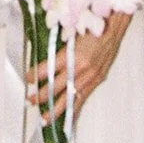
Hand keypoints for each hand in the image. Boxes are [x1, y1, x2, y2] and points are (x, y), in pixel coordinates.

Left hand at [27, 11, 130, 125]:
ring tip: (45, 119)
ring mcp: (91, 76)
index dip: (37, 75)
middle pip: (57, 86)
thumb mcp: (71, 33)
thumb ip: (60, 48)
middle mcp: (81, 68)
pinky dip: (75, 108)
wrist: (114, 24)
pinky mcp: (98, 78)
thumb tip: (46, 59)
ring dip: (56, 108)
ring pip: (70, 97)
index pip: (49, 69)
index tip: (28, 79)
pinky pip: (84, 96)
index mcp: (72, 54)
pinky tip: (68, 118)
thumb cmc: (93, 24)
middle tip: (31, 101)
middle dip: (42, 96)